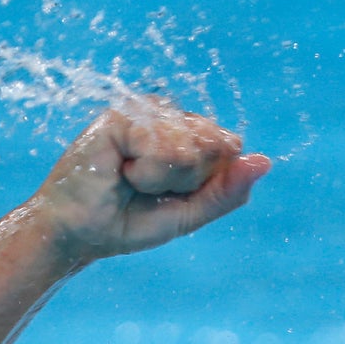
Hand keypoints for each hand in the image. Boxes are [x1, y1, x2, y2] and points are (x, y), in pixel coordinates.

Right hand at [31, 100, 270, 266]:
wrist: (79, 232)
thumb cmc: (129, 222)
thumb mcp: (190, 214)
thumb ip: (227, 191)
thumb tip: (265, 161)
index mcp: (191, 136)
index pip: (230, 150)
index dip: (205, 182)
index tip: (172, 194)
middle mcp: (172, 117)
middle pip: (217, 146)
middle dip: (188, 180)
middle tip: (150, 188)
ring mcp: (148, 112)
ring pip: (192, 148)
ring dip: (164, 178)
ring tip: (133, 180)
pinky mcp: (125, 113)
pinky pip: (164, 147)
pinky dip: (146, 172)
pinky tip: (121, 170)